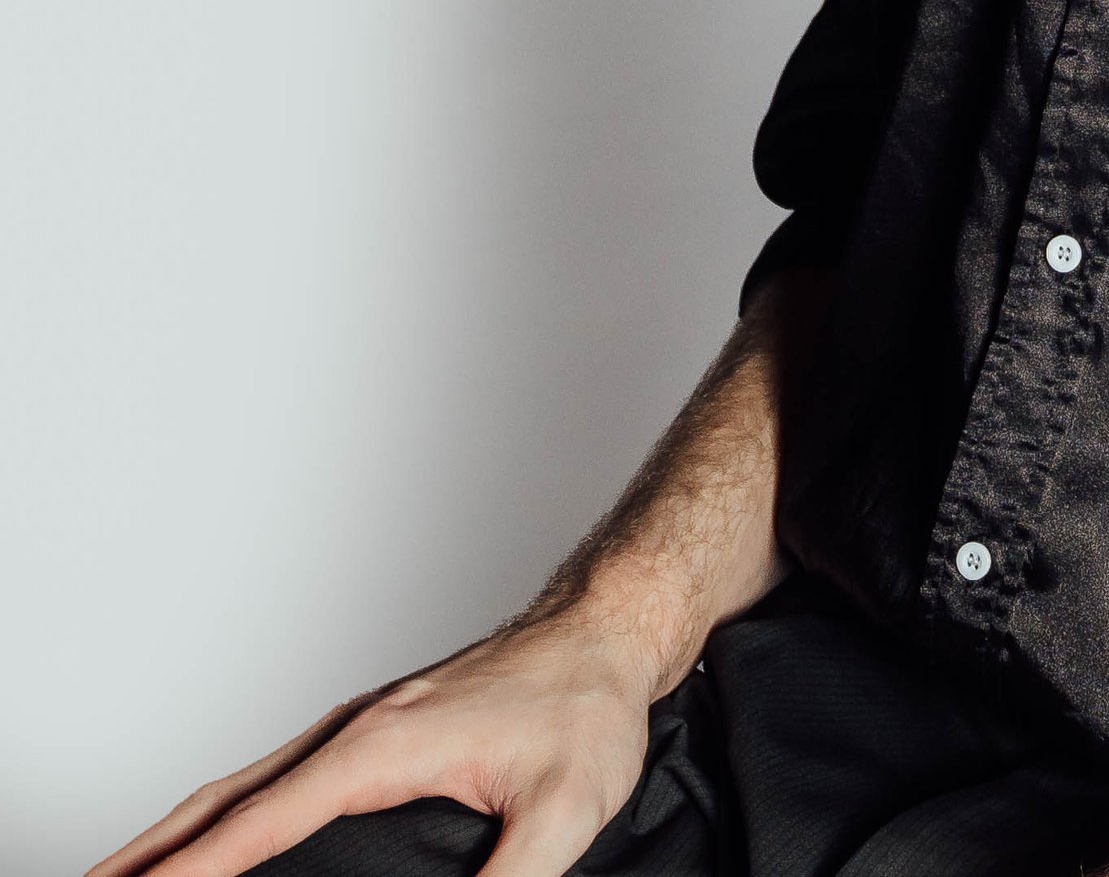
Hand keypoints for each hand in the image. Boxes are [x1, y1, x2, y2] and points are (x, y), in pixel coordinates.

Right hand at [84, 614, 659, 876]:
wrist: (611, 628)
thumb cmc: (589, 703)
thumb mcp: (564, 812)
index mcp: (384, 745)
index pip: (263, 821)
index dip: (196, 869)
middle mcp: (357, 729)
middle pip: (226, 800)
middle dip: (152, 854)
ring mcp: (362, 726)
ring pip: (244, 786)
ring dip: (178, 833)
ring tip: (126, 876)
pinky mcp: (376, 732)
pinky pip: (277, 777)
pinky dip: (225, 812)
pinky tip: (220, 839)